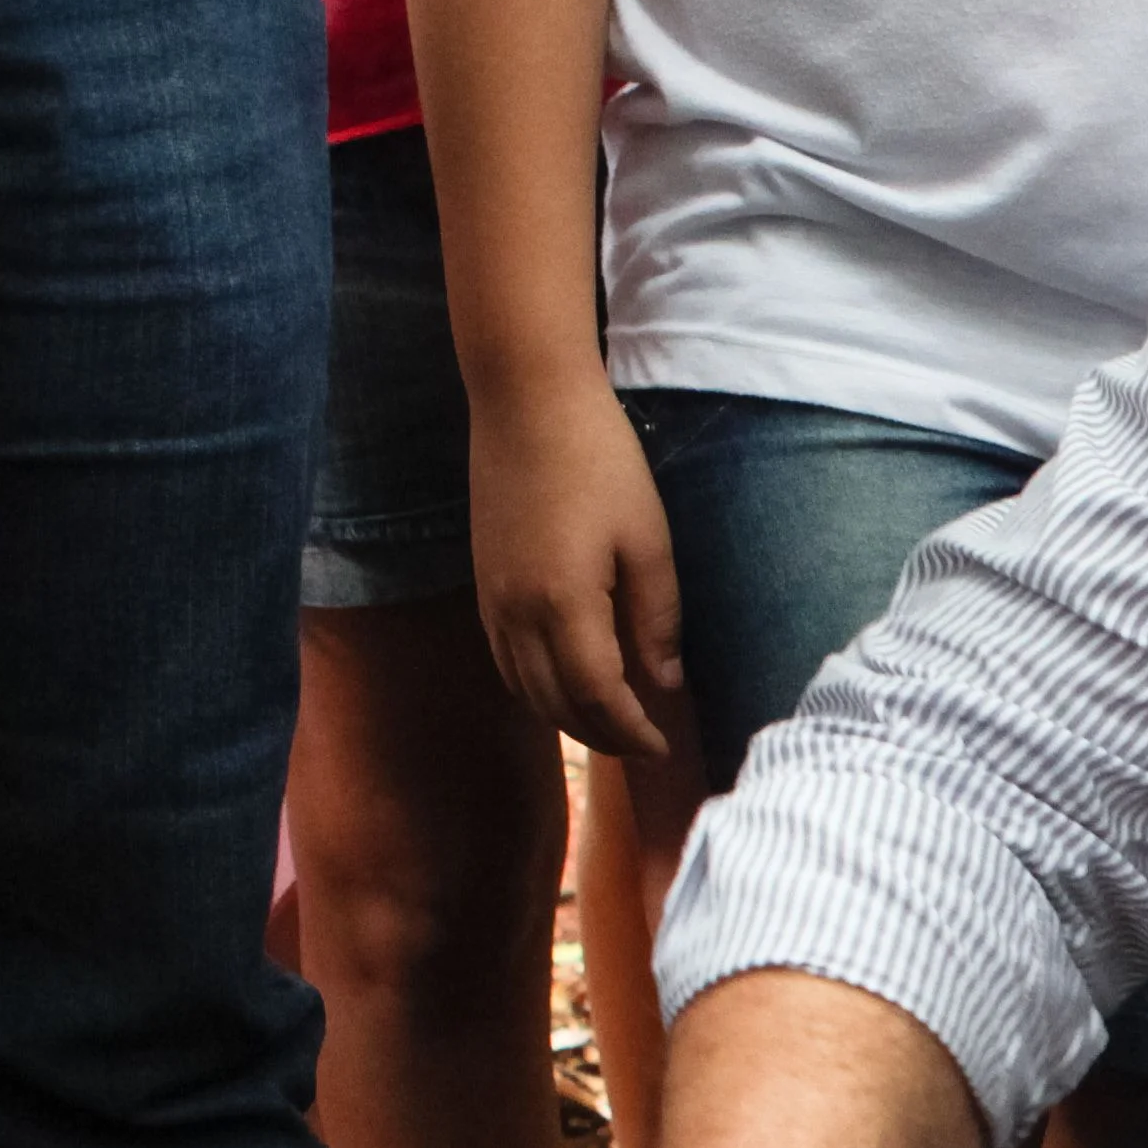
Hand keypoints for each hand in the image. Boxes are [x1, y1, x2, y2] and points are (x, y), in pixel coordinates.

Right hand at [472, 379, 690, 760]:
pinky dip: (536, 687)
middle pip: (557, 704)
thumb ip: (657, 618)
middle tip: (643, 746)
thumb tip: (665, 684)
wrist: (526, 402)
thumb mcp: (649, 541)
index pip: (599, 697)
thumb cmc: (600, 461)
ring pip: (524, 688)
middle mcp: (517, 614)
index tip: (664, 746)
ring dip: (566, 717)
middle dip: (602, 736)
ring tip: (610, 726)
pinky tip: (565, 685)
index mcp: (564, 605)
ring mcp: (492, 600)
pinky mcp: (482, 584)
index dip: (632, 731)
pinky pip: (505, 659)